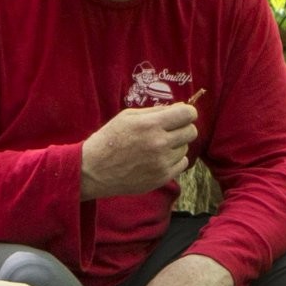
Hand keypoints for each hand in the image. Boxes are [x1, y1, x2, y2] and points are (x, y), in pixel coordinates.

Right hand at [81, 99, 199, 198]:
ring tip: (157, 146)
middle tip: (170, 130)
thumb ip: (155, 111)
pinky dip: (174, 160)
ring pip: (186, 148)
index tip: (183, 115)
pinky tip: (158, 159)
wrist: (94, 170)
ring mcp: (161, 163)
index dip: (188, 112)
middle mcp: (159, 144)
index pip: (187, 114)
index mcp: (150, 125)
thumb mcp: (127, 117)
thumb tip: (181, 107)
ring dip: (176, 145)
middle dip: (183, 128)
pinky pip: (182, 164)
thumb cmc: (109, 139)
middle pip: (191, 131)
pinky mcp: (162, 177)